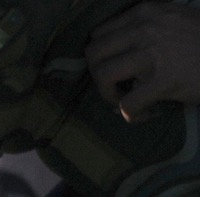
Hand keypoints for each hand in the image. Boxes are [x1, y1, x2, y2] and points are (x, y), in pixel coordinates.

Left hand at [88, 3, 199, 120]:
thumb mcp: (173, 19)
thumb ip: (145, 27)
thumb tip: (116, 52)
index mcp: (146, 12)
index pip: (99, 34)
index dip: (101, 56)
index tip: (115, 67)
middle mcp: (145, 29)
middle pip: (93, 54)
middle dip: (98, 75)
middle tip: (115, 87)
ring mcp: (153, 54)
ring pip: (103, 77)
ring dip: (109, 95)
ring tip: (125, 100)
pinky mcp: (164, 80)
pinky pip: (128, 105)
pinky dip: (131, 115)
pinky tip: (144, 113)